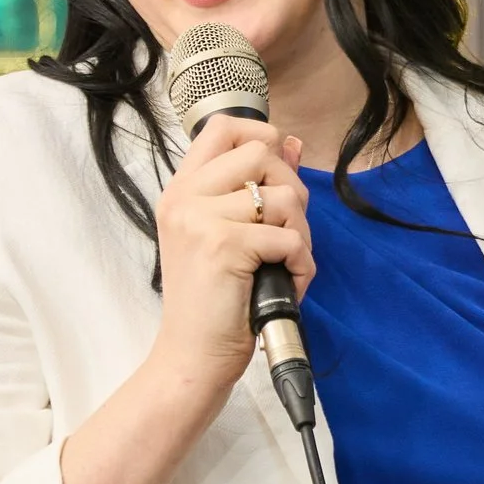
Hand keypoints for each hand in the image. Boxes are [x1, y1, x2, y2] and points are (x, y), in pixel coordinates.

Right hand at [150, 115, 311, 394]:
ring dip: (300, 233)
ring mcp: (201, 218)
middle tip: (284, 232)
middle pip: (262, 152)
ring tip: (284, 263)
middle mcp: (185, 196)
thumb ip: (255, 187)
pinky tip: (286, 281)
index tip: (276, 167)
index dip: (261, 134)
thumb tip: (290, 143)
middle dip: (291, 190)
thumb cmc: (214, 301)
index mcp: (182, 189)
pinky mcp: (224, 245)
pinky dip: (301, 263)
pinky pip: (289, 236)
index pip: (223, 127)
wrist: (192, 357)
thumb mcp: (228, 234)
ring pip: (283, 196)